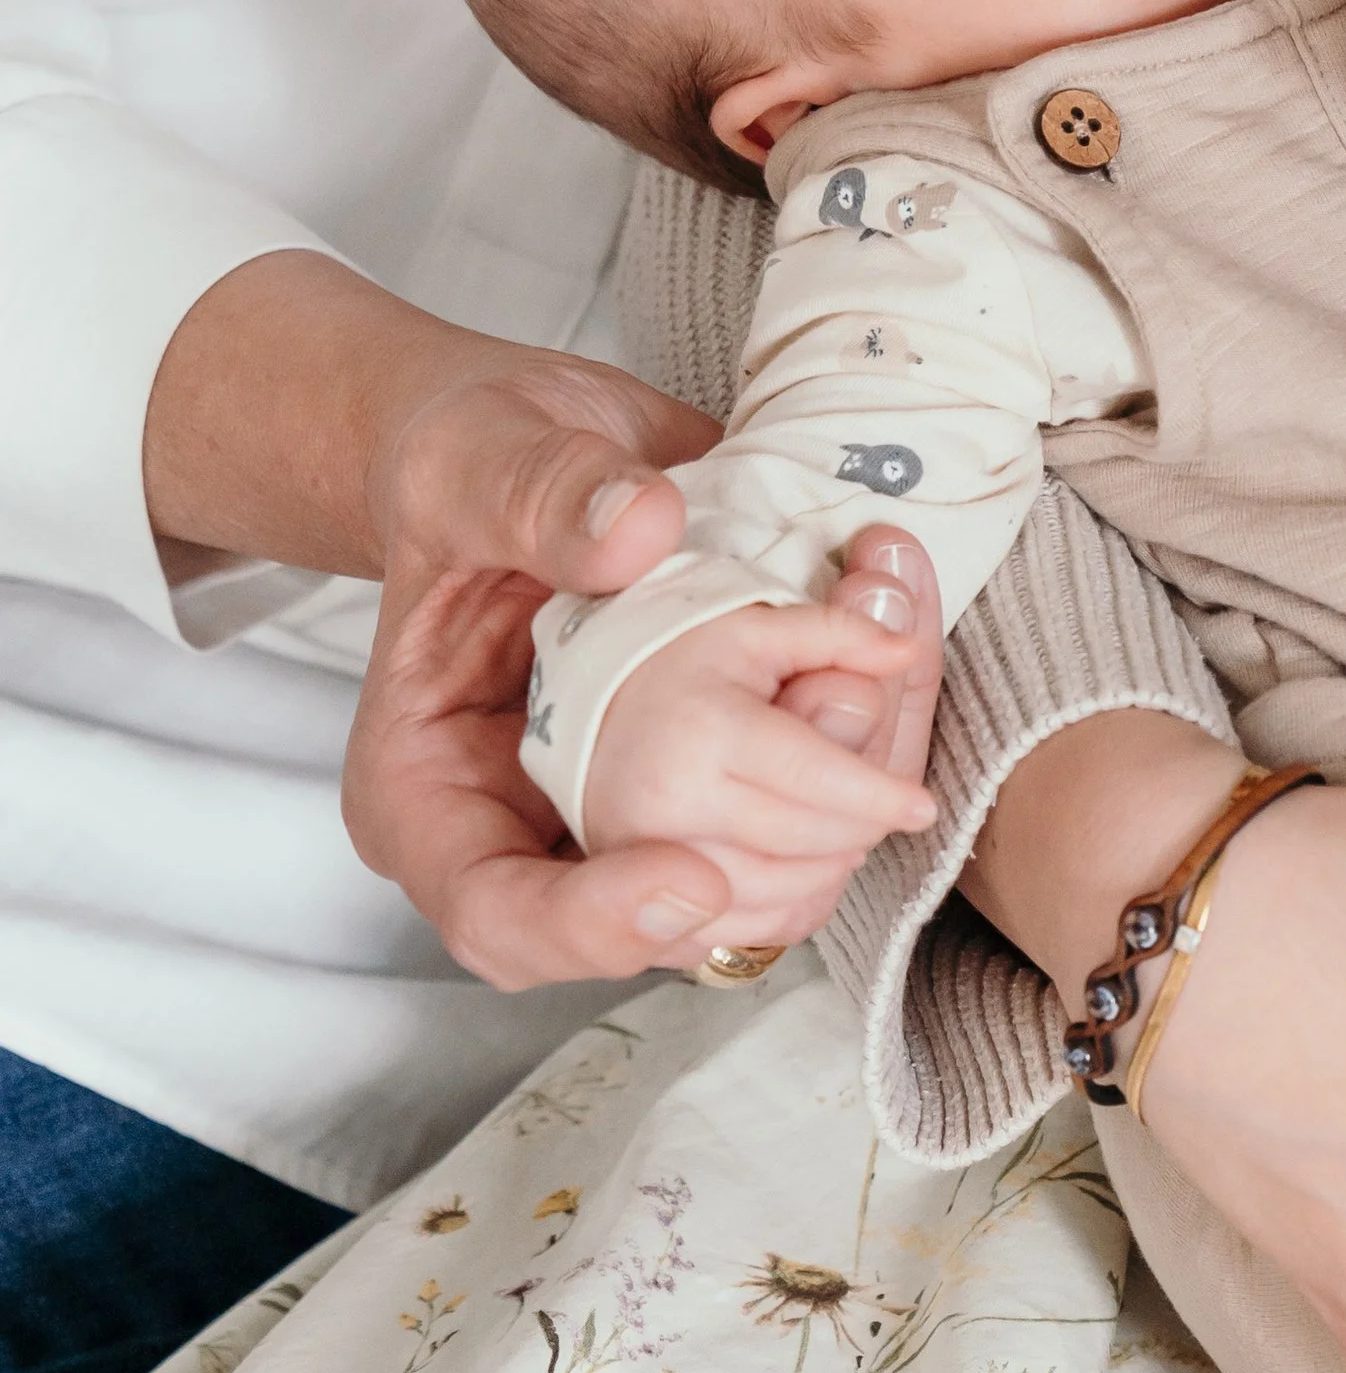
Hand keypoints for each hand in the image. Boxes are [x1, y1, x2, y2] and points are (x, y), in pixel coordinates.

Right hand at [344, 342, 937, 986]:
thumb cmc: (461, 467)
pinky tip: (888, 665)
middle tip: (844, 724)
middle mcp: (536, 832)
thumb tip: (633, 532)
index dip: (598, 925)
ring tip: (875, 671)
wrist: (538, 446)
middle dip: (775, 848)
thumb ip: (533, 494)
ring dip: (843, 805)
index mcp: (431, 794)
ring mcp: (631, 817)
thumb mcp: (470, 458)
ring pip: (755, 885)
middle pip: (658, 921)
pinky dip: (862, 760)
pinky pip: (802, 826)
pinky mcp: (715, 785)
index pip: (498, 916)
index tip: (694, 876)